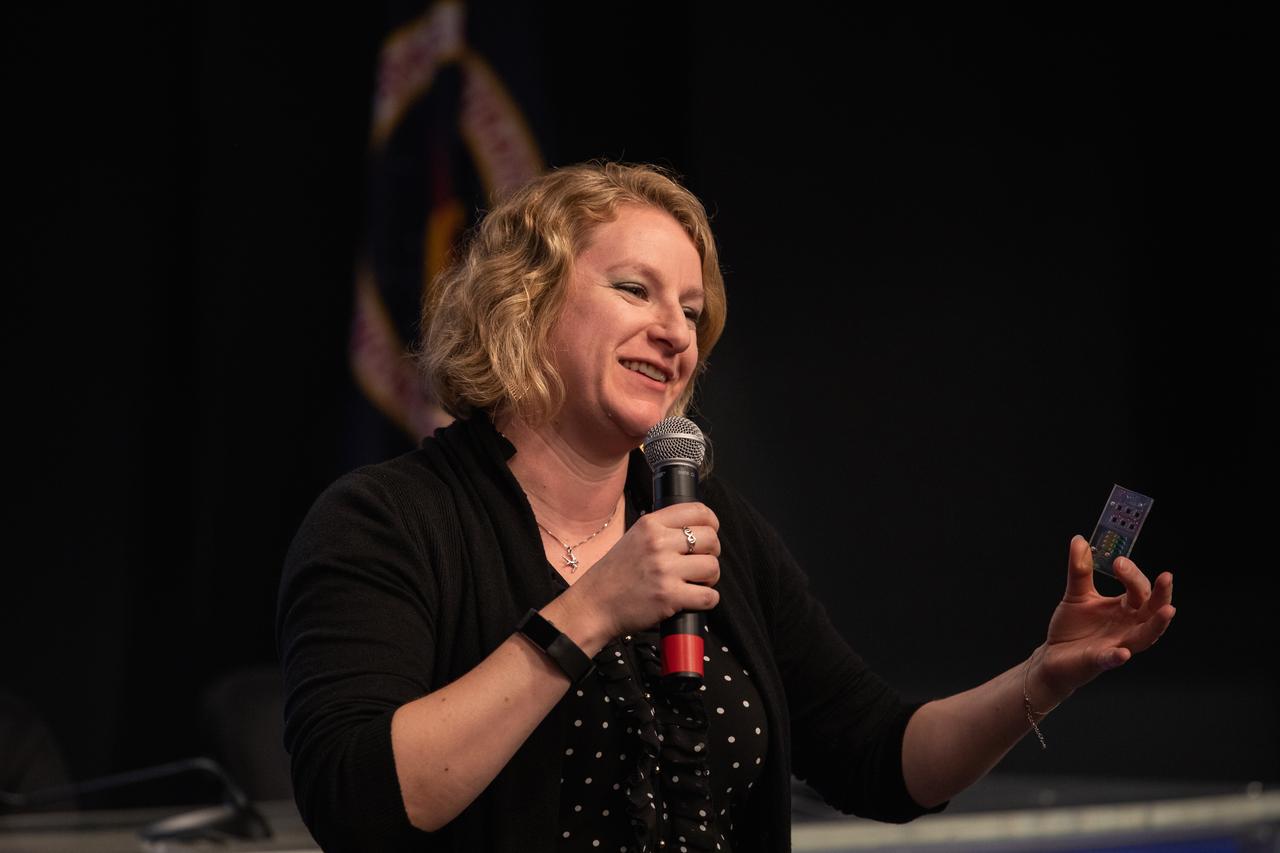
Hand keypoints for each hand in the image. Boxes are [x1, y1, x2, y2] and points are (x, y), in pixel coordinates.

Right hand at [565, 502, 720, 642]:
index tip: (710, 533)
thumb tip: (694, 530)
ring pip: (712, 567)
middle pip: (711, 539)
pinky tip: (695, 599)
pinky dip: (708, 600)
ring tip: (698, 583)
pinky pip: (708, 596)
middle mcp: (658, 543)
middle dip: (713, 553)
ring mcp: (664, 569)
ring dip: (711, 578)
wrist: (593, 604)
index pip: (698, 511)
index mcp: (650, 524)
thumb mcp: (633, 537)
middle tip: (702, 564)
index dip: (712, 523)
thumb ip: (660, 530)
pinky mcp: (669, 596)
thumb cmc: (613, 575)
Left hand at [1034, 535, 1174, 702]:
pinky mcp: (1099, 661)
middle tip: (1165, 577)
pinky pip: (1112, 659)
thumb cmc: (1073, 627)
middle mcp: (1128, 627)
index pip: (1140, 590)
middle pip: (1153, 611)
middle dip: (1161, 594)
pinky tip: (1122, 652)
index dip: (1133, 574)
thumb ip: (1080, 569)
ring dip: (1157, 625)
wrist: (1053, 655)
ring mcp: (1116, 644)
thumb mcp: (1077, 594)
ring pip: (1145, 637)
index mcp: (1125, 609)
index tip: (1117, 561)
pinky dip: (1117, 656)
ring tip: (1167, 610)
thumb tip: (1079, 540)